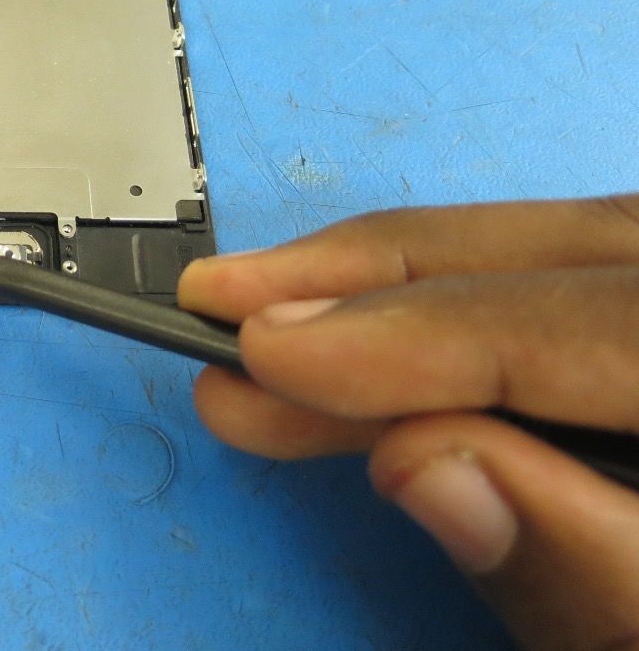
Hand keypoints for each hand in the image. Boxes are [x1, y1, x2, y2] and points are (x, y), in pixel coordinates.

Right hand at [179, 197, 638, 649]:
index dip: (419, 335)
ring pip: (568, 251)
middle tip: (229, 303)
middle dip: (378, 279)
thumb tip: (422, 464)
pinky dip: (460, 315)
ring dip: (398, 289)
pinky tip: (374, 340)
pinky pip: (576, 291)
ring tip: (267, 319)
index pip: (596, 322)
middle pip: (580, 252)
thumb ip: (596, 574)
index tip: (271, 349)